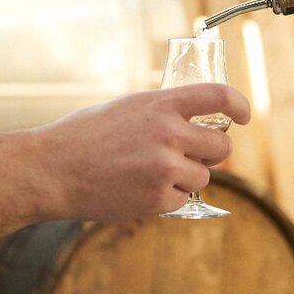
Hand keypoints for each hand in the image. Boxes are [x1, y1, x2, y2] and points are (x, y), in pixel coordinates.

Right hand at [31, 83, 250, 220]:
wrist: (51, 169)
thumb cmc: (84, 135)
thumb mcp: (128, 107)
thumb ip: (164, 111)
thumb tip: (196, 119)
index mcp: (162, 103)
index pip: (220, 96)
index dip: (239, 106)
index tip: (243, 116)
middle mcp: (169, 132)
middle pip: (222, 145)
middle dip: (212, 152)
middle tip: (192, 154)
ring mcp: (165, 167)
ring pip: (204, 175)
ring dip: (187, 176)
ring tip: (152, 172)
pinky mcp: (159, 198)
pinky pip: (184, 197)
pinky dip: (169, 196)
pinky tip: (141, 188)